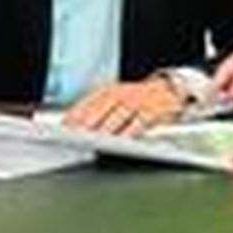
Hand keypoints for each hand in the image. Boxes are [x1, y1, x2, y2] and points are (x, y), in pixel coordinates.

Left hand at [64, 76, 183, 135]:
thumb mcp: (116, 99)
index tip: (63, 128)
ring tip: (94, 141)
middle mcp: (121, 94)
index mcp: (108, 91)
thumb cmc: (137, 100)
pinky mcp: (152, 111)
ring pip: (117, 116)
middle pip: (100, 110)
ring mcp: (137, 101)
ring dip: (105, 129)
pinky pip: (138, 122)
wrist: (169, 90)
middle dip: (87, 124)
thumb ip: (98, 110)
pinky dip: (129, 132)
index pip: (87, 104)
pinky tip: (121, 142)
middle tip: (74, 136)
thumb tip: (73, 126)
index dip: (74, 116)